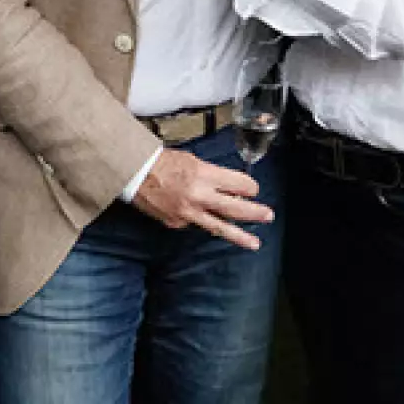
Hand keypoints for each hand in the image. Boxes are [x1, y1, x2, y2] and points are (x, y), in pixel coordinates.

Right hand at [132, 148, 273, 249]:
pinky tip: (199, 216)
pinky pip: (195, 224)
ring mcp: (188, 213)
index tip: (253, 190)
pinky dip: (200, 220)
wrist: (135, 172)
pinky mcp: (177, 223)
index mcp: (203, 174)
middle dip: (254, 212)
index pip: (237, 184)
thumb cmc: (162, 161)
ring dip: (240, 236)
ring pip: (220, 226)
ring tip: (254, 243)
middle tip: (268, 215)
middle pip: (234, 208)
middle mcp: (199, 195)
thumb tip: (229, 188)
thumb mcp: (192, 160)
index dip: (249, 187)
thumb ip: (212, 175)